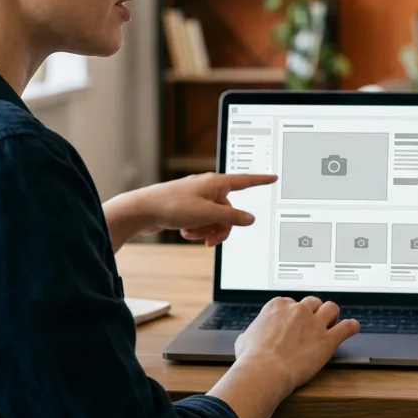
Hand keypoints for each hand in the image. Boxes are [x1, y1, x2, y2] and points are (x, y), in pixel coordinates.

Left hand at [103, 173, 276, 247]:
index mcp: (216, 183)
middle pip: (229, 211)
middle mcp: (208, 188)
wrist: (143, 211)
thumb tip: (250, 218)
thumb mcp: (207, 214)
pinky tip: (184, 232)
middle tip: (210, 240)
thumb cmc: (172, 206)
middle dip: (221, 228)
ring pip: (215, 219)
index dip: (260, 180)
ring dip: (207, 230)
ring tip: (193, 233)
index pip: (244, 181)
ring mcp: (197, 198)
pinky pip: (202, 222)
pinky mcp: (188, 208)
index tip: (274, 177)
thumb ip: (232, 217)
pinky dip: (196, 229)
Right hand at [234, 297, 360, 394]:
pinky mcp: (328, 339)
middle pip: (313, 302)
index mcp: (277, 306)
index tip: (294, 322)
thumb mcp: (244, 340)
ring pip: (331, 308)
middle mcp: (298, 310)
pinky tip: (352, 329)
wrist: (264, 371)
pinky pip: (347, 327)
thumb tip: (249, 336)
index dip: (293, 314)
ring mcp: (315, 323)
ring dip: (332, 316)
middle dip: (314, 312)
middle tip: (313, 324)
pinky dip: (351, 327)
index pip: (290, 302)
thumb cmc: (252, 359)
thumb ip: (252, 333)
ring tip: (332, 324)